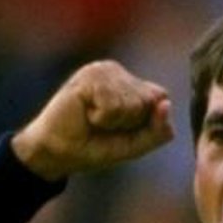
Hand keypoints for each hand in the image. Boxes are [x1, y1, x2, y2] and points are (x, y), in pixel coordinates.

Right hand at [12, 62, 175, 180]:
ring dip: (113, 122)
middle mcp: (119, 73)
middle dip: (129, 123)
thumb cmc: (93, 147)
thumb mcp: (132, 146)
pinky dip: (101, 118)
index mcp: (132, 84)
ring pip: (132, 103)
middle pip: (149, 102)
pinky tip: (85, 113)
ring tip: (93, 120)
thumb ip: (156, 131)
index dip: (144, 123)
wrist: (55, 153)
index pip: (161, 99)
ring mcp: (103, 70)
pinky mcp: (89, 76)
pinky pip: (113, 105)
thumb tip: (166, 104)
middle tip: (103, 125)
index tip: (120, 130)